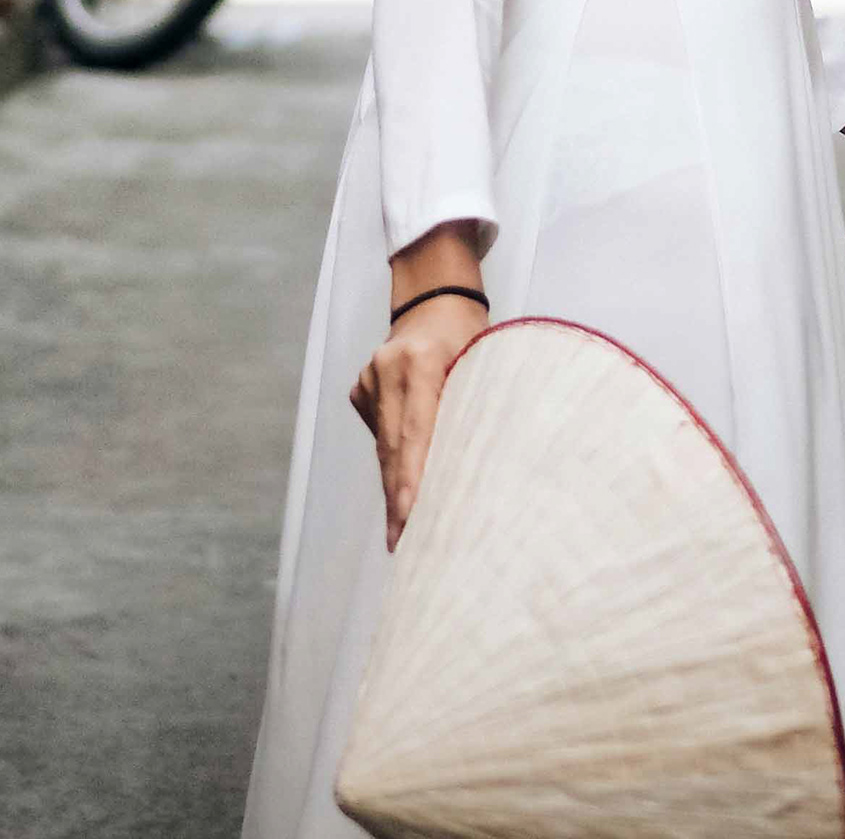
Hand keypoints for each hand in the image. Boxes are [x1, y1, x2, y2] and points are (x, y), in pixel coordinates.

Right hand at [350, 292, 487, 552]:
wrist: (435, 298)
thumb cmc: (471, 335)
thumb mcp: (483, 362)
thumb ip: (474, 407)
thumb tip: (480, 472)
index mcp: (420, 361)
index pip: (415, 430)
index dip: (412, 477)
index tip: (410, 517)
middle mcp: (387, 369)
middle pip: (393, 446)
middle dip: (399, 499)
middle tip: (403, 546)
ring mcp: (369, 378)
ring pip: (383, 446)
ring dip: (394, 488)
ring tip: (401, 535)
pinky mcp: (361, 388)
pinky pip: (379, 434)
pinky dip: (393, 463)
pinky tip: (401, 493)